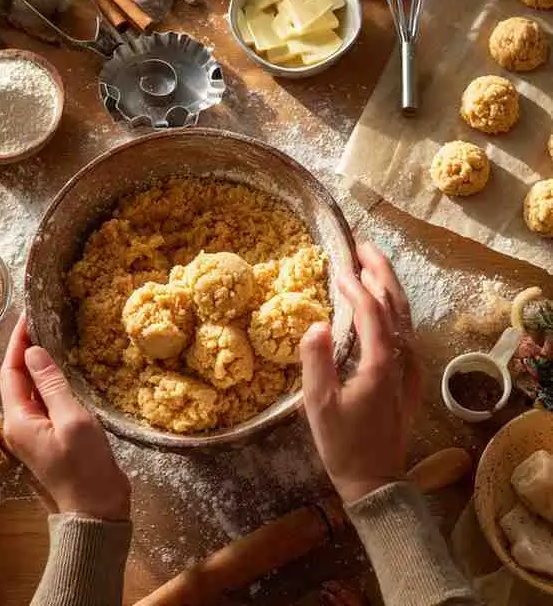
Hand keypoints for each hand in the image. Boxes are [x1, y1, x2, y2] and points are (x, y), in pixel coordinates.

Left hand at [0, 314, 130, 519]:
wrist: (96, 510)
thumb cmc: (84, 466)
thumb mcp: (71, 419)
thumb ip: (51, 384)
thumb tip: (33, 351)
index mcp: (17, 420)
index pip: (10, 371)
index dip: (17, 342)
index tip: (27, 316)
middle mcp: (18, 425)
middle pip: (16, 379)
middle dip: (25, 348)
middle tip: (40, 320)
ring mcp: (33, 432)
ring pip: (30, 389)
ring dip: (37, 364)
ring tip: (51, 336)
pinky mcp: (49, 436)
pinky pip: (43, 401)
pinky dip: (49, 381)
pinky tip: (62, 369)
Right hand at [301, 243, 419, 502]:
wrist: (375, 480)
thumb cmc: (342, 443)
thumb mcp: (319, 406)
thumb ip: (316, 362)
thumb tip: (315, 323)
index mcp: (379, 364)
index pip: (371, 311)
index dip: (355, 285)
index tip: (337, 267)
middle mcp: (401, 359)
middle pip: (397, 304)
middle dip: (381, 271)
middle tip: (362, 246)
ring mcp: (410, 367)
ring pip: (406, 315)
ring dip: (390, 285)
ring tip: (371, 263)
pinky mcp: (410, 376)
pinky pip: (406, 331)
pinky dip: (395, 307)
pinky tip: (384, 302)